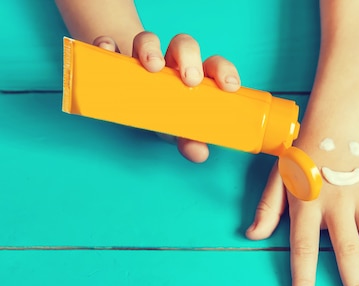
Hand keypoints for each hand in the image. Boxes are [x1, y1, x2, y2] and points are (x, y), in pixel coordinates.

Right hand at [92, 32, 240, 162]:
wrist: (133, 100)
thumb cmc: (165, 111)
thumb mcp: (177, 127)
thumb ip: (190, 140)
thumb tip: (200, 153)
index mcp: (194, 75)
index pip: (213, 65)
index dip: (224, 70)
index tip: (229, 86)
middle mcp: (171, 61)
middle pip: (183, 45)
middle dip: (189, 57)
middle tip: (190, 80)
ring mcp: (142, 56)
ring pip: (148, 39)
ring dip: (150, 48)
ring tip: (152, 67)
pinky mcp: (115, 56)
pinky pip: (110, 44)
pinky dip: (107, 44)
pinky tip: (108, 49)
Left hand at [246, 115, 358, 285]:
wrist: (339, 117)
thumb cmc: (307, 149)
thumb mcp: (280, 176)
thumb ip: (268, 207)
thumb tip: (253, 235)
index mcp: (308, 204)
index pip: (304, 247)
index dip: (303, 276)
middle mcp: (337, 204)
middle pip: (346, 250)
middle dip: (354, 283)